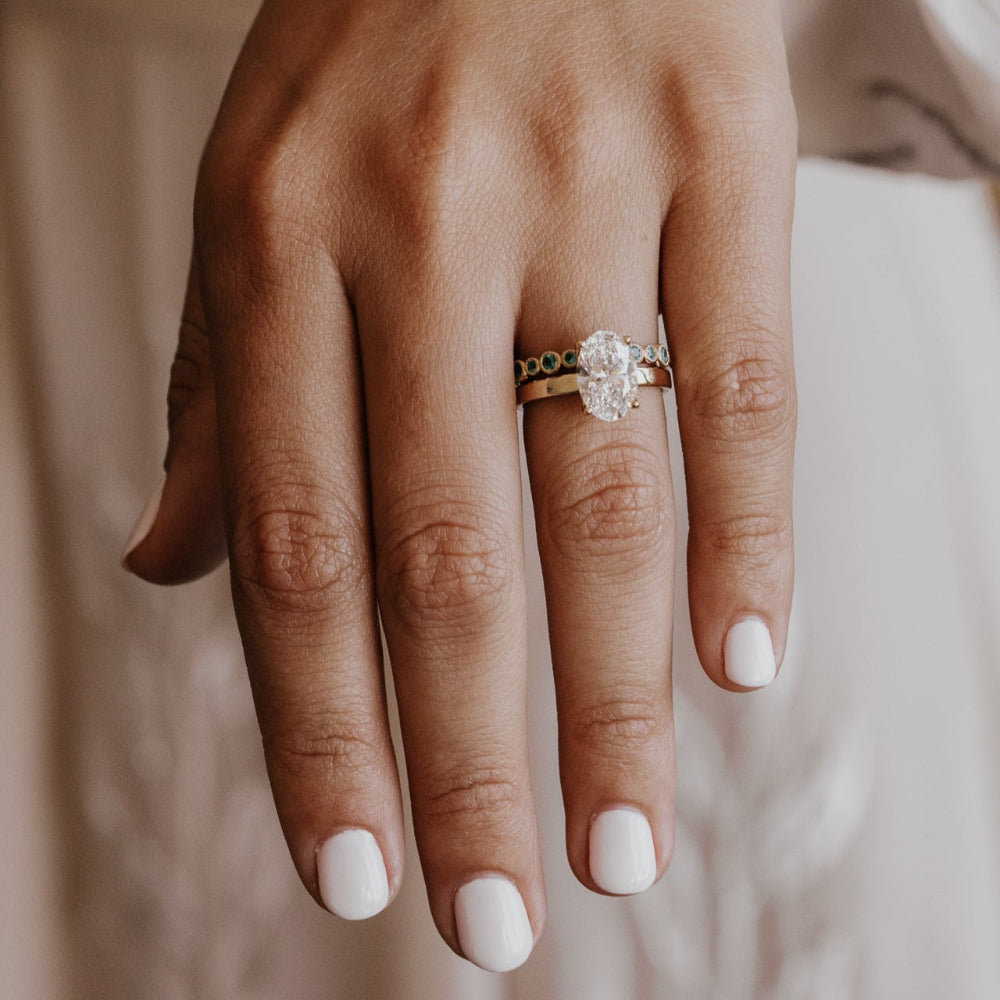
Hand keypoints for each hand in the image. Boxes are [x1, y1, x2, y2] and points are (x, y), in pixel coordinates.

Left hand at [124, 0, 796, 972]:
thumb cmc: (368, 61)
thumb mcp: (247, 204)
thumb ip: (217, 396)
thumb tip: (171, 569)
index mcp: (276, 245)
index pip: (297, 546)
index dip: (321, 730)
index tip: (360, 872)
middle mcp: (421, 228)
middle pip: (447, 550)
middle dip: (471, 758)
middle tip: (499, 918)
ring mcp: (585, 184)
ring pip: (599, 488)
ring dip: (612, 693)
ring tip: (618, 840)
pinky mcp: (722, 149)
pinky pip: (745, 372)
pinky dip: (750, 527)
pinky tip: (742, 664)